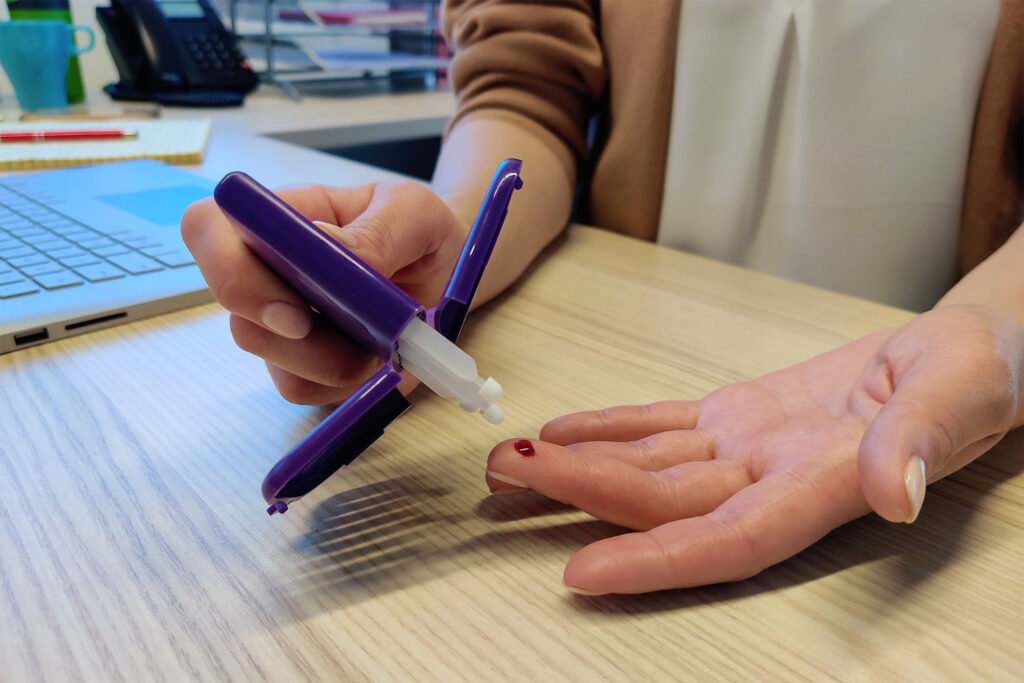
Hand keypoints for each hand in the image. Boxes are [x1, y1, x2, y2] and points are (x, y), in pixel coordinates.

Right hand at [181, 181, 468, 404]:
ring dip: (333, 358)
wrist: (445, 274)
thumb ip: (378, 228)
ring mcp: (278, 323)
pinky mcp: (302, 366)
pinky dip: (345, 381)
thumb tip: (329, 248)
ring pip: (272, 357)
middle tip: (359, 334)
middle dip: (295, 335)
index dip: (228, 268)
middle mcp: (265, 271)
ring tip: (383, 336)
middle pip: (236, 311)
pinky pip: (303, 388)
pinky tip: (377, 356)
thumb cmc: (417, 230)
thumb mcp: (415, 212)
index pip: (207, 228)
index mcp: (279, 219)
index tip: (295, 306)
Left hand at [484, 305, 1023, 593]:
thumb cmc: (976, 374)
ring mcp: (750, 446)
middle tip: (511, 479)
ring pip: (651, 463)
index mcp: (822, 485)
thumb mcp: (959, 394)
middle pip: (664, 499)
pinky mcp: (741, 413)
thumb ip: (916, 440)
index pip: (727, 541)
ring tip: (511, 458)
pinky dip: (613, 427)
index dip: (656, 562)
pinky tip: (565, 429)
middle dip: (584, 494)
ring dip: (579, 463)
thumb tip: (889, 493)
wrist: (968, 348)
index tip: (584, 573)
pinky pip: (666, 424)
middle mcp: (772, 476)